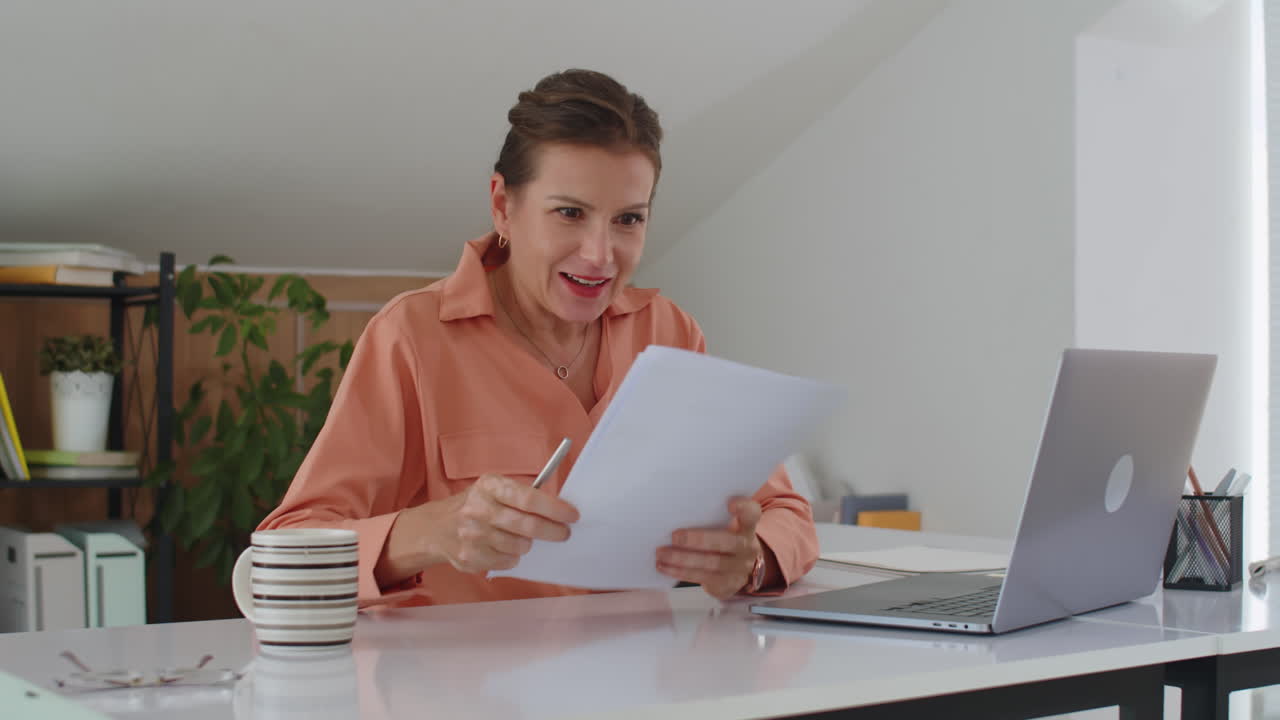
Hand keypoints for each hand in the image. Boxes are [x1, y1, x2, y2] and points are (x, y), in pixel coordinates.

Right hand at [436, 473, 579, 573]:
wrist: (436, 527)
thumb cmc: (477, 505)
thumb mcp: (494, 489)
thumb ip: (522, 496)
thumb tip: (559, 509)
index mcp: (488, 486)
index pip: (528, 498)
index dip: (554, 509)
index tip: (572, 515)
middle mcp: (477, 509)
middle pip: (527, 526)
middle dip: (552, 531)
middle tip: (563, 533)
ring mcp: (471, 535)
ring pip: (519, 546)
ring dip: (527, 544)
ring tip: (522, 537)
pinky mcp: (469, 557)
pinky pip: (507, 562)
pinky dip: (512, 557)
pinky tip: (504, 547)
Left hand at [657, 497, 761, 599]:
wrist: (740, 569)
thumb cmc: (725, 539)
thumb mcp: (726, 527)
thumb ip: (710, 518)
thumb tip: (674, 512)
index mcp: (746, 527)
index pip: (751, 514)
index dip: (743, 508)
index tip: (730, 503)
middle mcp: (746, 547)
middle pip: (726, 542)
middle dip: (698, 539)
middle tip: (674, 536)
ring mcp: (738, 569)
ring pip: (711, 564)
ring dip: (682, 558)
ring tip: (661, 553)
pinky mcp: (726, 584)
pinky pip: (701, 578)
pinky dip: (679, 572)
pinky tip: (663, 566)